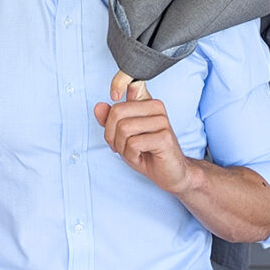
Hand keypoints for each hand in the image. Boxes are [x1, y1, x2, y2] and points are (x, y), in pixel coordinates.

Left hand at [93, 72, 194, 195]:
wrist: (170, 173)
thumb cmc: (147, 153)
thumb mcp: (122, 136)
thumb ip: (109, 120)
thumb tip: (98, 107)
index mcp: (146, 101)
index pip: (118, 97)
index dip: (112, 105)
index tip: (115, 116)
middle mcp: (156, 106)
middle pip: (117, 113)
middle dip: (112, 136)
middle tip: (121, 147)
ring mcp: (162, 121)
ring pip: (124, 128)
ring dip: (122, 147)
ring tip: (133, 153)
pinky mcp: (164, 137)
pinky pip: (134, 143)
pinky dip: (131, 155)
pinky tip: (141, 157)